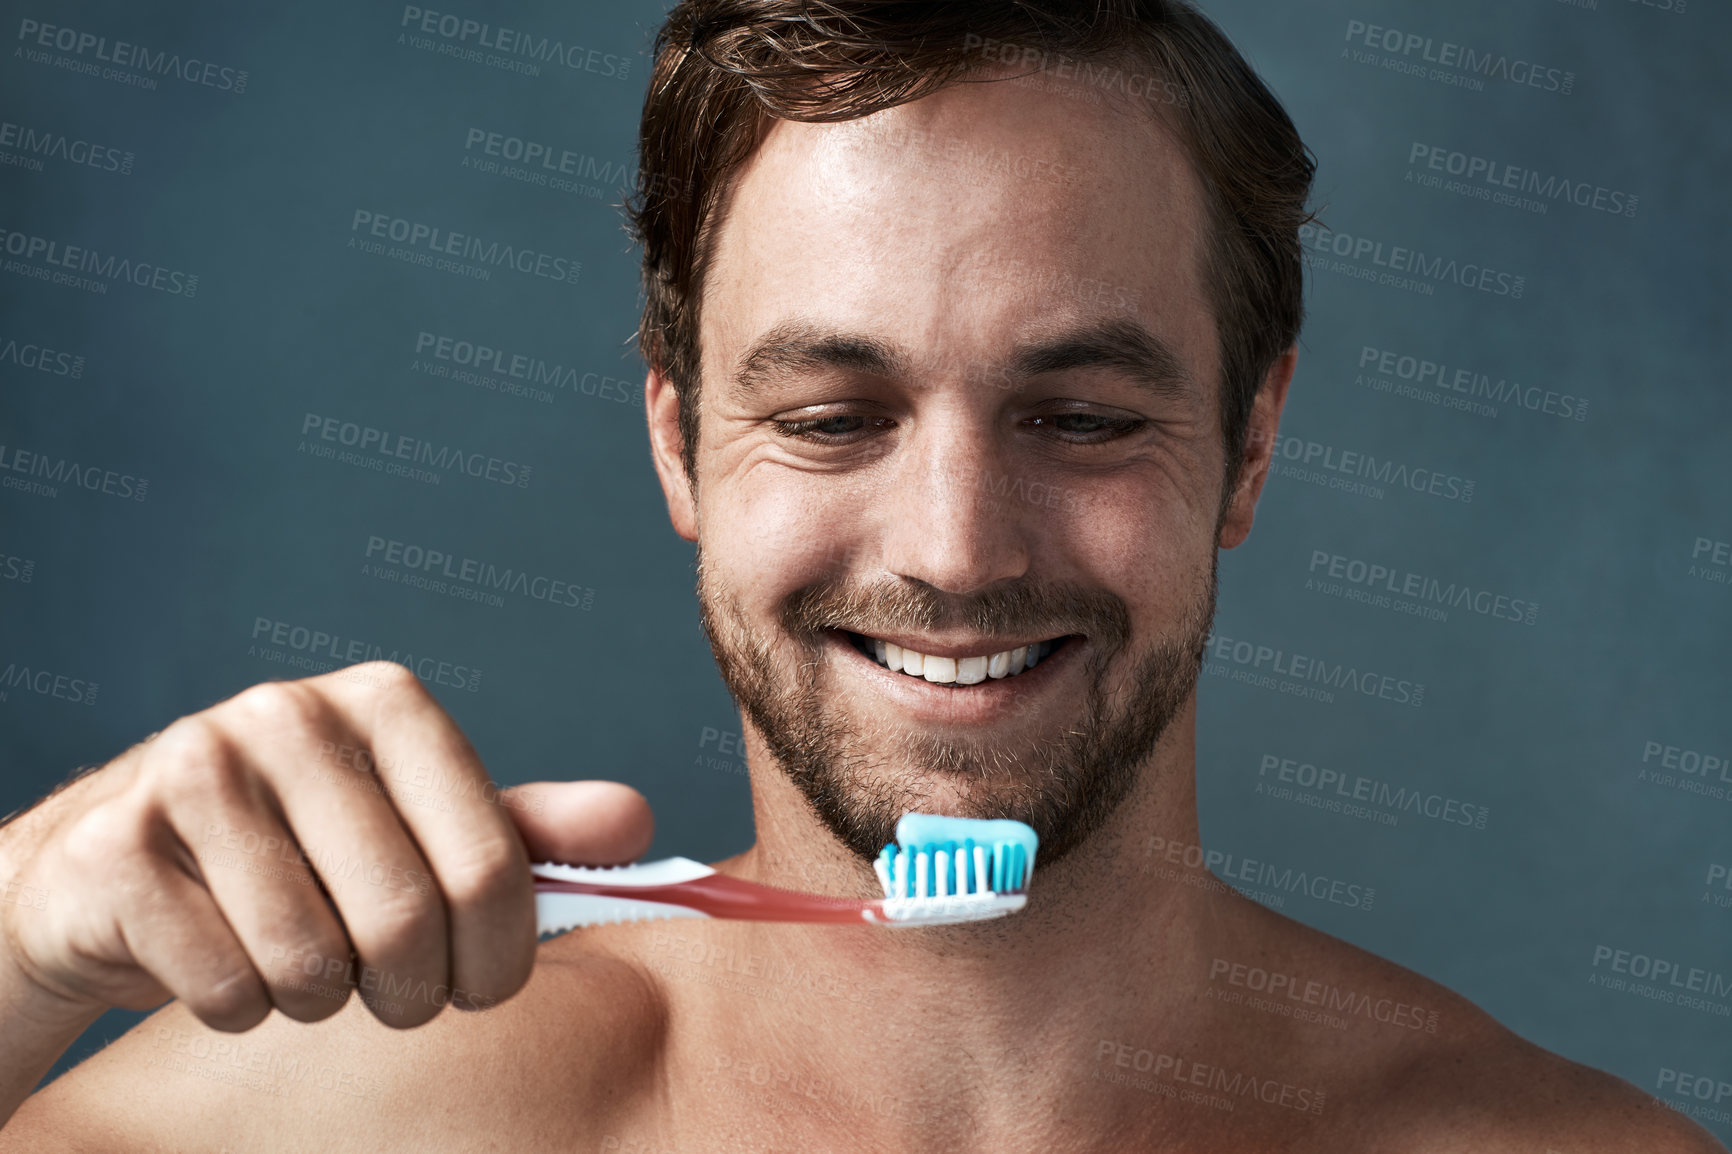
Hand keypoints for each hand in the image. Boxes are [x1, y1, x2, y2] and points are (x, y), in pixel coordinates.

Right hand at [0, 662, 652, 1032]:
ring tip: (300, 963)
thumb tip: (636, 824)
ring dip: (319, 1001)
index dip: (501, 956)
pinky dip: (237, 1007)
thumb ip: (524, 831)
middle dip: (412, 993)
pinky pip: (225, 986)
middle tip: (393, 992)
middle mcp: (292, 714)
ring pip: (311, 964)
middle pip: (407, 921)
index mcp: (388, 704)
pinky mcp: (117, 844)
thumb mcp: (419, 829)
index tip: (483, 983)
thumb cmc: (298, 853)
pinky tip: (221, 957)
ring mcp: (196, 769)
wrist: (116, 869)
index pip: (494, 865)